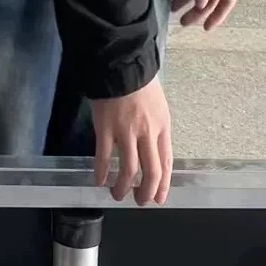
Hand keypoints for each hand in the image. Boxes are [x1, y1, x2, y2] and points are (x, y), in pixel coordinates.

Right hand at [90, 77, 172, 205]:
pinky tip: (99, 181)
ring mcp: (126, 132)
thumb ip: (156, 130)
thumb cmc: (141, 83)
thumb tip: (153, 152)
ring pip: (129, 170)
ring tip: (118, 194)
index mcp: (162, 127)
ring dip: (123, 187)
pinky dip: (101, 172)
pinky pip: (103, 157)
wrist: (121, 63)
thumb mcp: (159, 107)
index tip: (159, 199)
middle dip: (146, 192)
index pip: (166, 163)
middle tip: (140, 201)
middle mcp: (147, 133)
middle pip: (151, 172)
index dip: (163, 185)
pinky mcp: (105, 128)